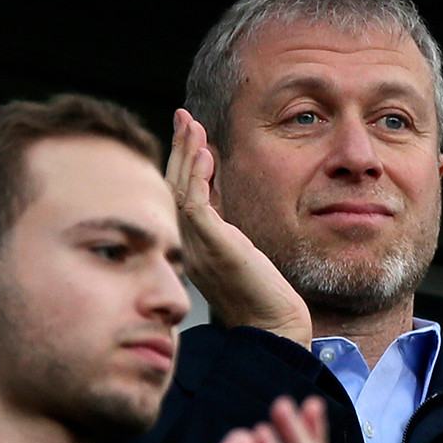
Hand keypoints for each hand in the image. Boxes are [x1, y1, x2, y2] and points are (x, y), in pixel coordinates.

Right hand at [167, 109, 311, 346]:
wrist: (271, 326)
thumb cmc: (258, 295)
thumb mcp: (235, 250)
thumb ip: (221, 225)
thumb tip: (216, 195)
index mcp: (191, 244)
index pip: (177, 194)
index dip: (180, 161)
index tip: (188, 131)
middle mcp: (187, 244)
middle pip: (171, 186)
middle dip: (178, 148)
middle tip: (183, 116)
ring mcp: (196, 246)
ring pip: (179, 190)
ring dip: (186, 154)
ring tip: (191, 124)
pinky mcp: (213, 247)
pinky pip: (196, 205)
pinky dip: (197, 176)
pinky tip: (205, 154)